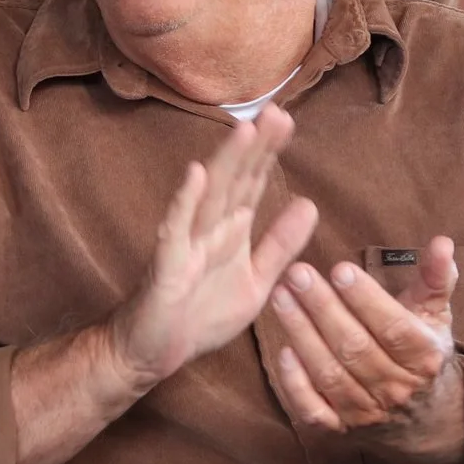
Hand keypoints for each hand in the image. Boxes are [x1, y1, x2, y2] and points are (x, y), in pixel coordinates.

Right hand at [106, 106, 318, 389]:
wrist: (153, 351)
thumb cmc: (199, 313)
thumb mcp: (255, 281)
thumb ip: (280, 244)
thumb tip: (309, 203)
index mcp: (231, 230)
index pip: (253, 183)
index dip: (269, 153)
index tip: (287, 120)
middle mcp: (209, 228)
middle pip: (235, 180)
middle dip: (255, 147)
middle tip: (276, 112)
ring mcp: (186, 243)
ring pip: (209, 196)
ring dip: (226, 162)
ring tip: (245, 130)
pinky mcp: (167, 265)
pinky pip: (176, 230)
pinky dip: (185, 201)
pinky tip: (195, 174)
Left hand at [270, 235, 463, 463]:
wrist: (422, 415)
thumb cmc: (422, 350)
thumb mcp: (434, 313)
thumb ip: (436, 277)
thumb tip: (442, 242)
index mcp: (423, 357)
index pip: (393, 328)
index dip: (366, 300)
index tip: (339, 270)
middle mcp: (396, 387)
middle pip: (355, 347)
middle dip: (323, 308)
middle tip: (296, 274)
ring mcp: (367, 410)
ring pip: (331, 374)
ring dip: (302, 334)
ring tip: (280, 297)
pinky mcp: (340, 427)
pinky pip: (314, 411)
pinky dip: (297, 385)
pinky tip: (283, 352)